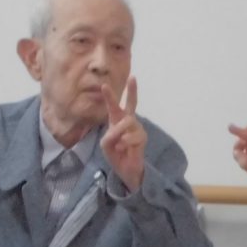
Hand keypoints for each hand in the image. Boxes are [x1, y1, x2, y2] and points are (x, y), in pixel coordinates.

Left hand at [100, 76, 145, 191]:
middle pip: (131, 104)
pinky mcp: (142, 137)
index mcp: (116, 122)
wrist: (125, 169)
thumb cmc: (115, 154)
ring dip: (120, 134)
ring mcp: (137, 129)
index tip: (104, 85)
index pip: (113, 107)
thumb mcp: (106, 145)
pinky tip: (124, 149)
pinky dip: (125, 143)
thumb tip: (121, 129)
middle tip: (133, 77)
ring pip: (128, 122)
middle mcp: (128, 122)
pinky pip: (131, 135)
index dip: (109, 96)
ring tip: (119, 145)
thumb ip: (110, 134)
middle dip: (132, 91)